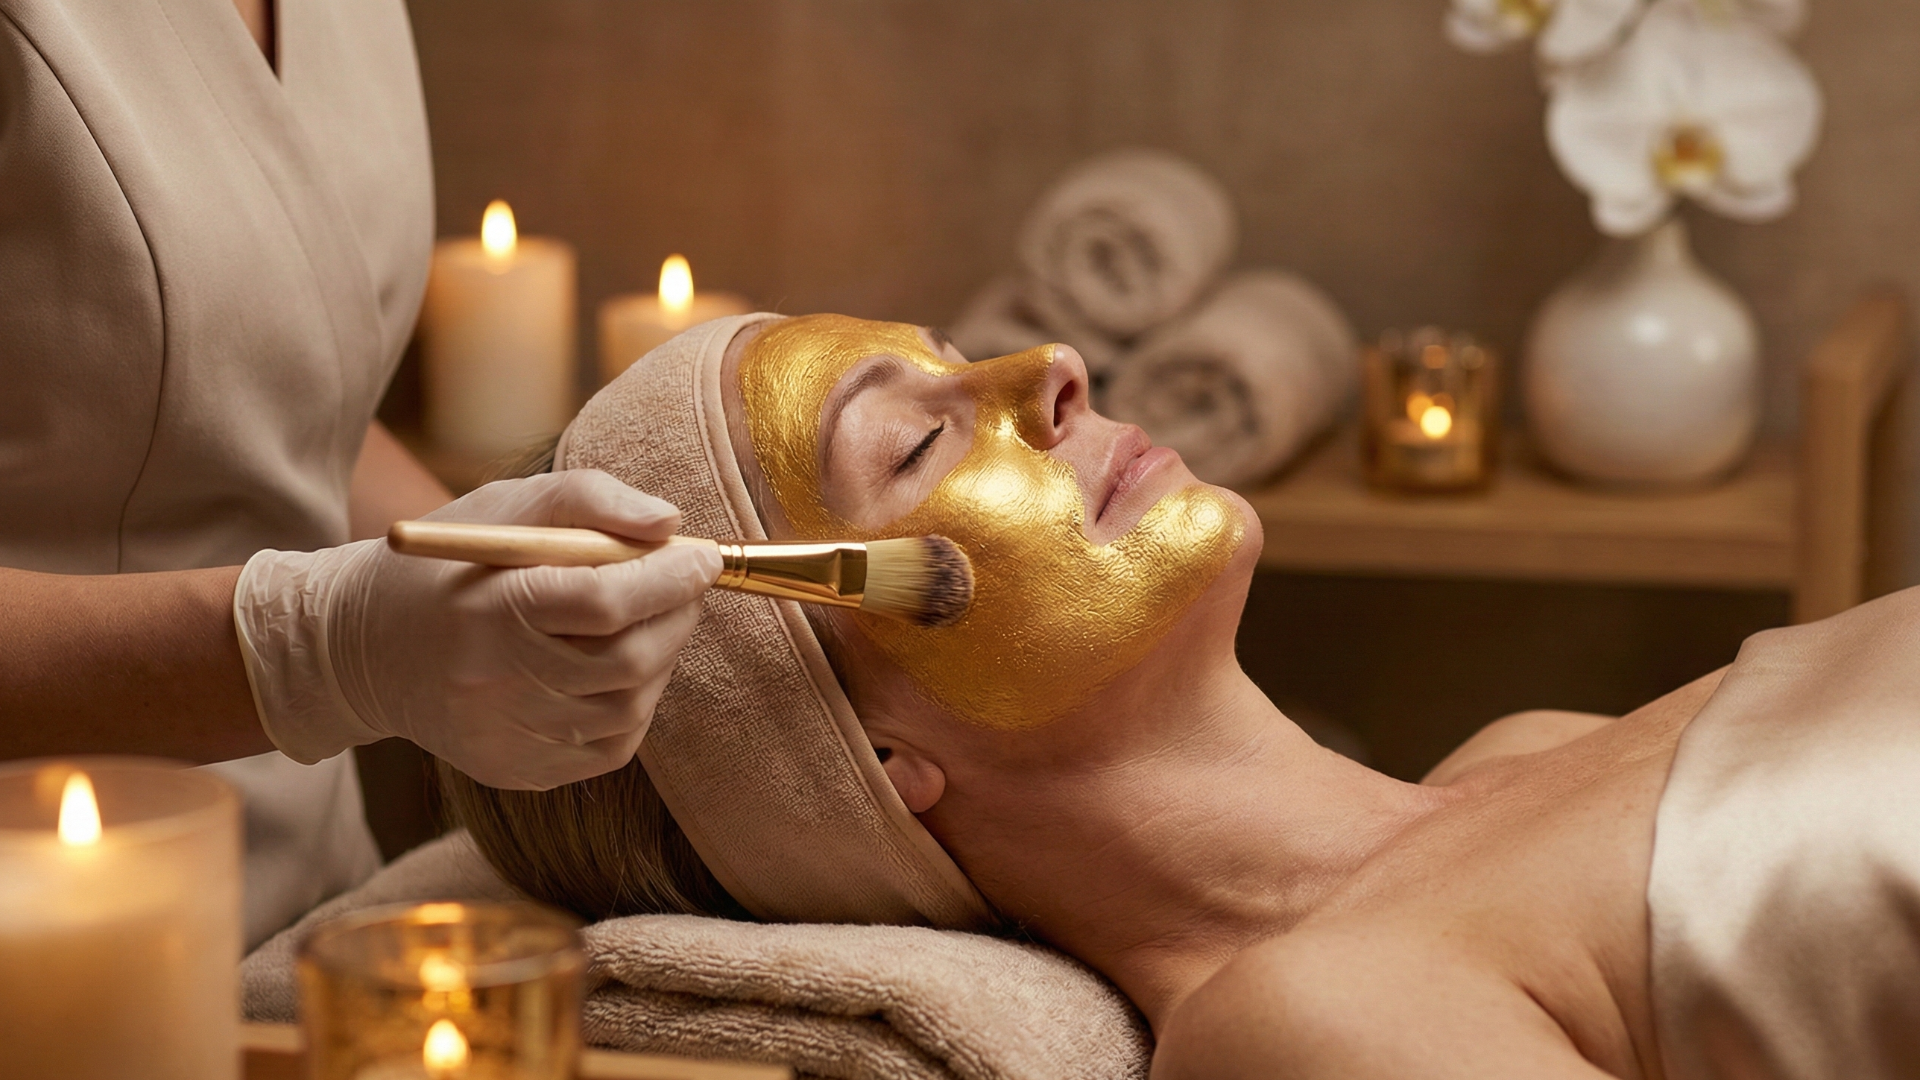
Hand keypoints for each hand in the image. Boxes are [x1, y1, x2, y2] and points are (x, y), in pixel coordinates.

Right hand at [234, 470, 721, 789]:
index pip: (604, 602)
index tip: (703, 557)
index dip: (668, 580)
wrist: (364, 650)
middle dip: (676, 618)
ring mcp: (505, 735)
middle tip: (687, 588)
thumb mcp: (507, 507)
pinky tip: (617, 670)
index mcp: (489, 608)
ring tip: (647, 623)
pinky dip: (634, 705)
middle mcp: (494, 682)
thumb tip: (671, 525)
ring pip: (627, 707)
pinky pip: (609, 747)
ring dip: (660, 660)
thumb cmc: (451, 564)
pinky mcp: (515, 770)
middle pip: (626, 661)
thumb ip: (590, 500)